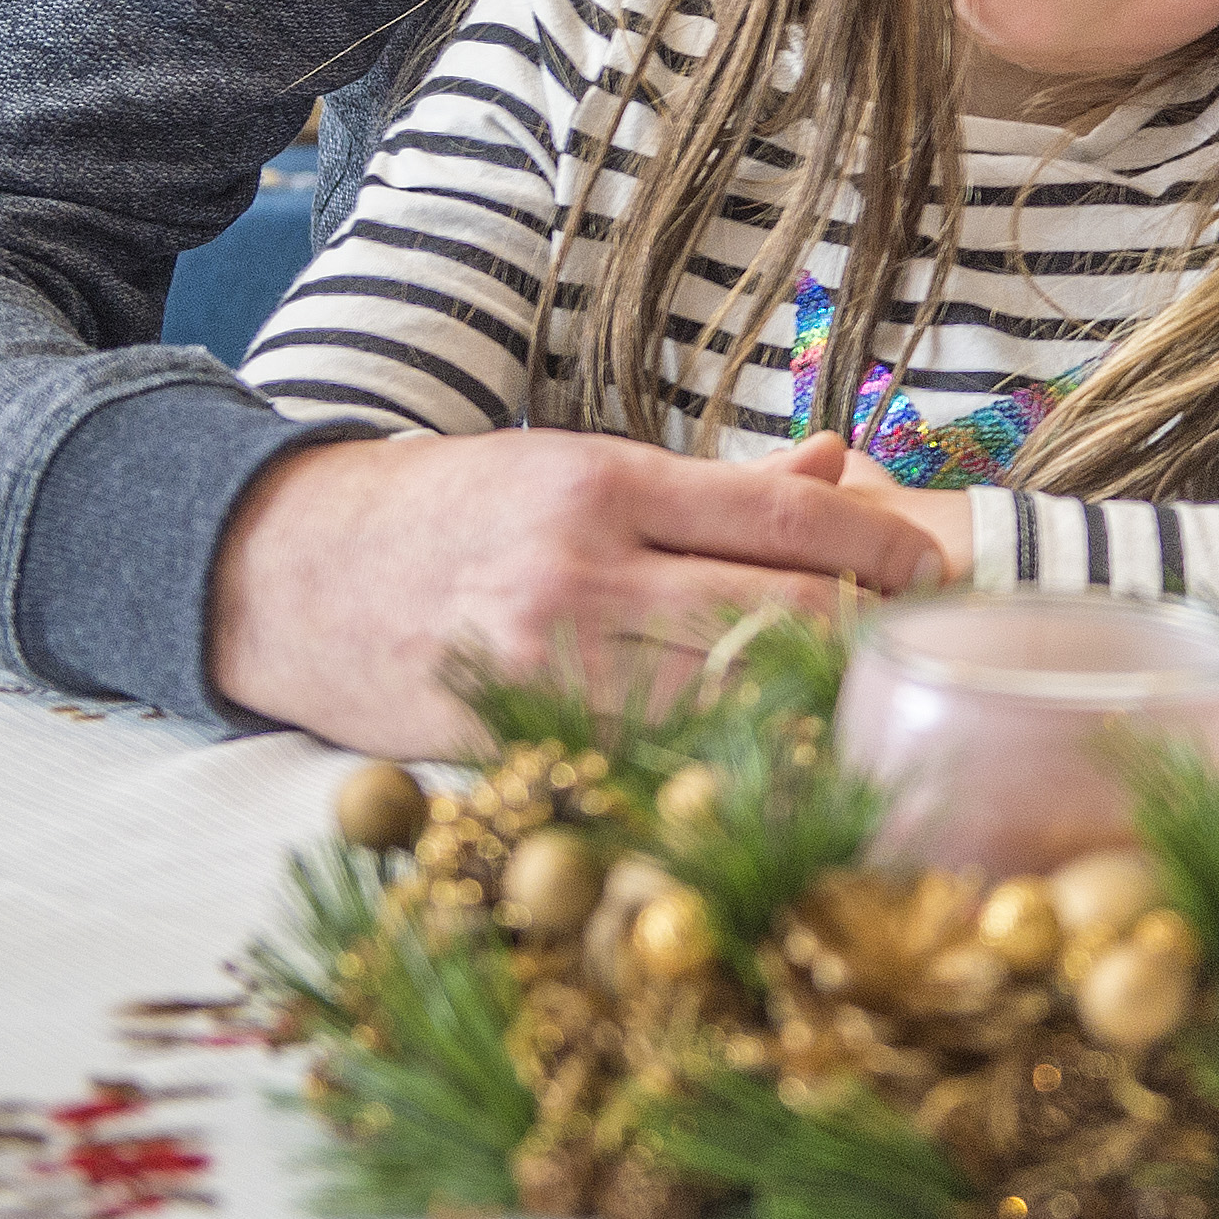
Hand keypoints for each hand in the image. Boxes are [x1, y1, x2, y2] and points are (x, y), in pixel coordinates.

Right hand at [207, 427, 945, 756]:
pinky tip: (778, 747)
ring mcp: (545, 665)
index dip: (879, 546)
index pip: (782, 519)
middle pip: (774, 612)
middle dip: (868, 629)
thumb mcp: (576, 466)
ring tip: (871, 692)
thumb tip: (836, 465)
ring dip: (812, 699)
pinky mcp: (515, 738)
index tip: (933, 566)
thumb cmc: (452, 512)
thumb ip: (713, 484)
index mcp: (603, 485)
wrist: (285, 575)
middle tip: (927, 637)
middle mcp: (579, 573)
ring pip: (726, 695)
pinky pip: (652, 753)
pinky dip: (727, 752)